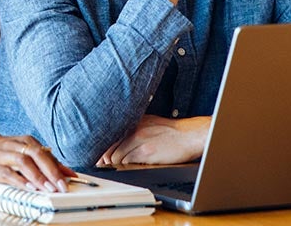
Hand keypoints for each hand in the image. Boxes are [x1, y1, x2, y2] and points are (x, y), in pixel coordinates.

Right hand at [0, 126, 75, 191]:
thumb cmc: (2, 149)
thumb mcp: (23, 150)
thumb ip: (43, 161)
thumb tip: (66, 173)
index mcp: (27, 142)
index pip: (46, 154)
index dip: (59, 167)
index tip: (71, 179)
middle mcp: (17, 146)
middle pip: (38, 155)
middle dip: (52, 171)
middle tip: (62, 186)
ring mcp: (5, 155)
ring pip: (24, 163)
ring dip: (38, 176)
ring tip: (49, 188)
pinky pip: (9, 173)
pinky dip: (20, 180)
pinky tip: (29, 188)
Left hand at [96, 115, 210, 166]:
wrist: (190, 135)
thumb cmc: (172, 132)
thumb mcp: (150, 124)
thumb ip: (134, 131)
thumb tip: (118, 143)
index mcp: (134, 121)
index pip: (110, 134)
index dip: (103, 148)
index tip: (100, 157)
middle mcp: (134, 128)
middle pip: (110, 146)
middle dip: (106, 158)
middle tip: (103, 165)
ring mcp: (139, 140)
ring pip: (116, 156)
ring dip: (115, 164)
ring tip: (114, 167)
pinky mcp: (146, 151)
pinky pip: (127, 162)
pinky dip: (124, 166)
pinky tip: (127, 167)